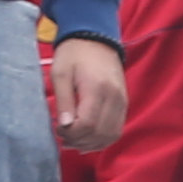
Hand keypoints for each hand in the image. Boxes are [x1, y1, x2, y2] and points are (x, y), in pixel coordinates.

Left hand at [50, 37, 127, 153]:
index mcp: (97, 88)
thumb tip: (64, 126)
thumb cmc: (73, 54)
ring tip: (74, 140)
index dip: (71, 133)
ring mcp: (122, 101)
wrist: (95, 37)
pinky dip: (102, 139)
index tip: (58, 129)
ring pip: (111, 135)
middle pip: (99, 133)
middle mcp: (114, 97)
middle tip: (63, 137)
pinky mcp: (124, 103)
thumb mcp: (60, 73)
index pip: (87, 124)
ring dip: (91, 144)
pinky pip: (116, 129)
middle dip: (79, 141)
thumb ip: (63, 100)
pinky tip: (88, 138)